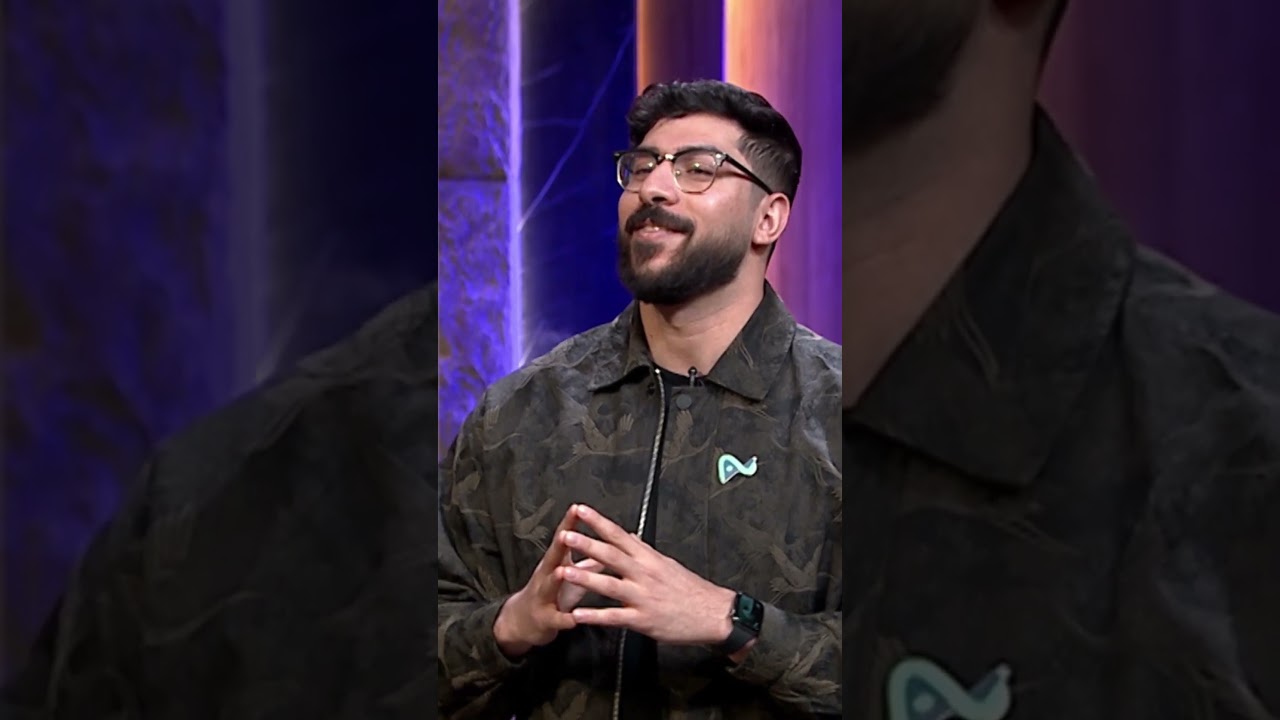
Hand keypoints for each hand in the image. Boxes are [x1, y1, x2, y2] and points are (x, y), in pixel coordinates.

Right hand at [493, 505, 582, 657]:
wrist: (523, 621)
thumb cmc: (554, 593)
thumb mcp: (572, 574)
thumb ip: (590, 559)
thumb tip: (610, 544)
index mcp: (556, 562)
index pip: (563, 539)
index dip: (569, 523)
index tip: (577, 507)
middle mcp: (546, 575)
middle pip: (553, 557)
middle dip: (560, 545)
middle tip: (566, 533)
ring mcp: (543, 597)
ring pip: (549, 586)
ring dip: (556, 578)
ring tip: (563, 571)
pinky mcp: (545, 619)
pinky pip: (556, 619)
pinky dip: (564, 619)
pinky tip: (572, 619)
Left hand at [555, 505, 735, 645]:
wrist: (713, 613)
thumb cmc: (691, 589)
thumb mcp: (668, 563)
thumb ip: (643, 550)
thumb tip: (628, 535)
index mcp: (649, 558)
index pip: (619, 535)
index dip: (599, 522)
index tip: (581, 510)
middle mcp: (644, 574)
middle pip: (611, 555)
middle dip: (587, 544)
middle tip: (566, 535)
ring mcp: (643, 597)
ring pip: (610, 585)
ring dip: (585, 578)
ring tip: (565, 572)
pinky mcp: (643, 620)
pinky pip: (616, 617)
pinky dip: (596, 617)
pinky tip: (579, 616)